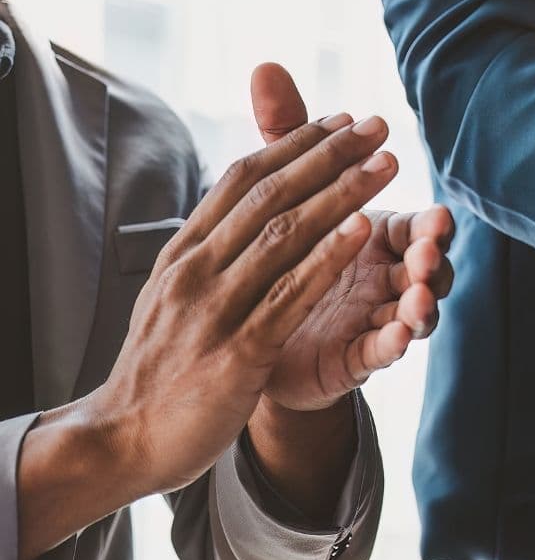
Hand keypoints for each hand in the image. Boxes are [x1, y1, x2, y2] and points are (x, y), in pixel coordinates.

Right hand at [16, 112, 398, 559]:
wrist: (123, 439)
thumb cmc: (160, 366)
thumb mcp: (176, 294)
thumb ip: (212, 249)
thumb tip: (239, 205)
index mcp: (184, 251)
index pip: (243, 179)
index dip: (296, 145)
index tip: (342, 120)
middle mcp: (195, 269)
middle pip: (270, 195)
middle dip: (329, 155)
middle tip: (378, 126)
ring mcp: (215, 309)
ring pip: (286, 236)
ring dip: (342, 195)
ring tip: (386, 164)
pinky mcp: (238, 353)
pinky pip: (290, 296)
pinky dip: (327, 259)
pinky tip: (364, 232)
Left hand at [247, 64, 452, 411]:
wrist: (249, 337)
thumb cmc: (282, 256)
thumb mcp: (281, 193)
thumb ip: (286, 138)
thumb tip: (266, 66)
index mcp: (375, 235)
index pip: (411, 222)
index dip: (426, 219)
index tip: (438, 213)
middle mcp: (383, 274)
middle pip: (423, 263)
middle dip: (431, 255)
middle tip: (429, 247)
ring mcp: (374, 316)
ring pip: (415, 309)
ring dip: (423, 302)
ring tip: (420, 297)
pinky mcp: (358, 355)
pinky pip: (383, 350)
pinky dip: (394, 341)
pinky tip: (397, 333)